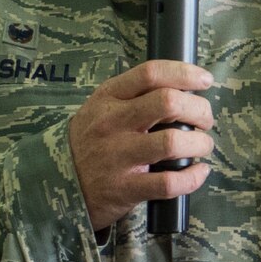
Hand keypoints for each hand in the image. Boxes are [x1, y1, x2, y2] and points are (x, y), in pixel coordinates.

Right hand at [67, 61, 215, 231]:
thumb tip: (184, 88)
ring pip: (172, 142)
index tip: (204, 81)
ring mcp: (118, 156)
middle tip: (205, 120)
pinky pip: (169, 183)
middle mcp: (112, 124)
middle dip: (199, 110)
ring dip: (200, 143)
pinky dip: (192, 177)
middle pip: (168, 103)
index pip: (150, 73)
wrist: (55, 184)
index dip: (185, 73)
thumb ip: (134, 95)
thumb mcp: (101, 108)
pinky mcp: (125, 188)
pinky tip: (198, 172)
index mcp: (108, 98)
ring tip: (202, 146)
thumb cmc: (90, 141)